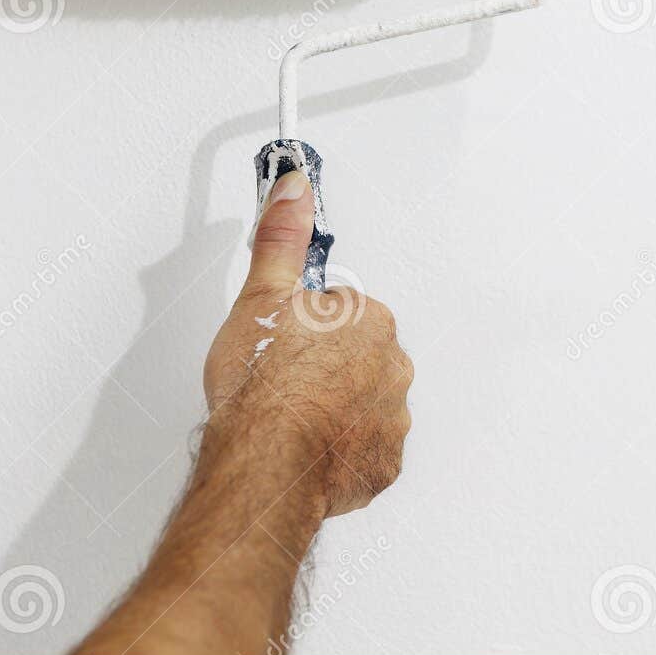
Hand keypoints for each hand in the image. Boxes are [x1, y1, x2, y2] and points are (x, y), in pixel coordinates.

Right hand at [203, 170, 412, 517]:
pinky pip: (366, 449)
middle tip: (284, 378)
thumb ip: (282, 238)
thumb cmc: (263, 389)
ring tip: (293, 415)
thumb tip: (294, 190)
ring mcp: (392, 419)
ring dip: (337, 407)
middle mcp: (393, 369)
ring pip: (366, 402)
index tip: (286, 338)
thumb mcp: (262, 295)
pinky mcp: (383, 464)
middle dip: (328, 364)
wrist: (264, 464)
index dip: (308, 324)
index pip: (345, 311)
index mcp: (372, 323)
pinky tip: (310, 446)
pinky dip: (342, 449)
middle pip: (360, 356)